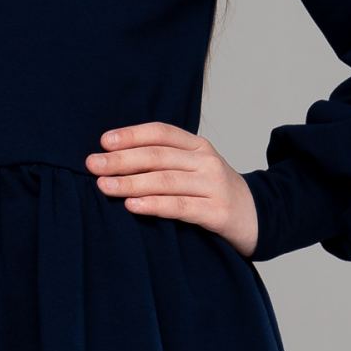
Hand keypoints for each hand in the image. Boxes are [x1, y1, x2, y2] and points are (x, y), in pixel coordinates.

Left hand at [86, 121, 259, 259]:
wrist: (258, 218)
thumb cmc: (214, 193)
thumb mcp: (195, 169)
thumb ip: (165, 162)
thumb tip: (114, 160)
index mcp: (198, 146)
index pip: (161, 133)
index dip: (132, 135)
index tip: (103, 142)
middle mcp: (207, 161)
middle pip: (158, 156)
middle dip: (121, 160)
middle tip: (92, 165)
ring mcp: (213, 186)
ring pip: (165, 180)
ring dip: (131, 182)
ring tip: (104, 186)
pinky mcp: (217, 212)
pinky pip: (179, 206)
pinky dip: (153, 205)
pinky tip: (131, 205)